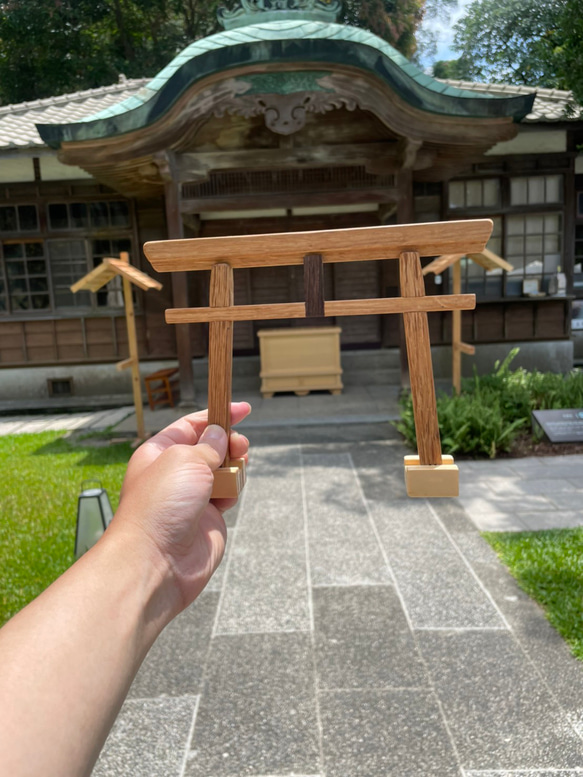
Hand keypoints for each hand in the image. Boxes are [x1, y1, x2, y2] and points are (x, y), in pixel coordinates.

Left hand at [111, 402, 250, 616]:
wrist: (157, 561)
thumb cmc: (160, 506)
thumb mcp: (184, 459)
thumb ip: (208, 445)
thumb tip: (220, 436)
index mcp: (159, 453)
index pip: (191, 425)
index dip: (216, 414)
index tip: (242, 408)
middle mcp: (175, 473)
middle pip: (211, 446)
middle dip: (229, 442)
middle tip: (240, 446)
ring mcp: (193, 495)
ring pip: (224, 469)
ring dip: (234, 467)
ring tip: (234, 472)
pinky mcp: (209, 517)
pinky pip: (230, 493)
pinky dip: (234, 490)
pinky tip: (230, 494)